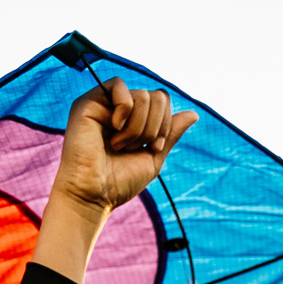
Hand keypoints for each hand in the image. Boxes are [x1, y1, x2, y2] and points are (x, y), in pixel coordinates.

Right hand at [30, 80, 197, 283]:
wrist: (92, 196)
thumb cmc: (118, 182)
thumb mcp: (153, 158)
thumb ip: (170, 135)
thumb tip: (194, 113)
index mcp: (132, 119)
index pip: (162, 100)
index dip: (166, 123)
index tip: (154, 148)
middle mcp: (117, 108)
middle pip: (157, 96)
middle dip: (154, 127)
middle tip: (134, 148)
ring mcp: (102, 103)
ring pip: (143, 95)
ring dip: (138, 127)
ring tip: (119, 145)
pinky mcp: (88, 102)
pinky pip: (120, 87)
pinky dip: (125, 111)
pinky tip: (113, 131)